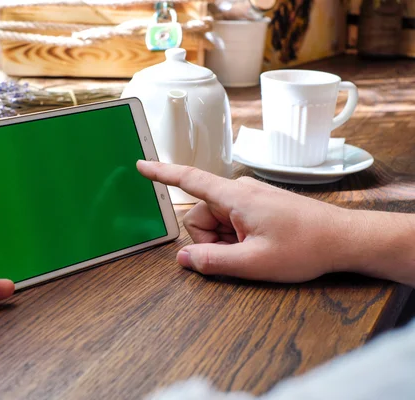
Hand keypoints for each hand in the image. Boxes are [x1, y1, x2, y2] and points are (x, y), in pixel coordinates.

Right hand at [137, 160, 351, 281]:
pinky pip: (231, 221)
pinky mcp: (258, 205)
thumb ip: (213, 261)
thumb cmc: (305, 246)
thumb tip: (184, 259)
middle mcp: (239, 191)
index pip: (190, 179)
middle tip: (237, 256)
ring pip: (216, 221)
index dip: (162, 174)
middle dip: (208, 239)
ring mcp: (249, 198)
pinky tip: (257, 247)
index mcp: (235, 196)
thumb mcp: (254, 262)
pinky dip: (235, 237)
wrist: (343, 239)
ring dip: (224, 241)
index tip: (141, 166)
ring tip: (253, 252)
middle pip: (200, 214)